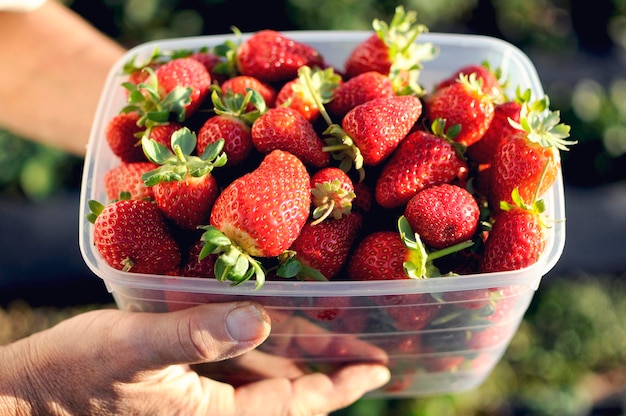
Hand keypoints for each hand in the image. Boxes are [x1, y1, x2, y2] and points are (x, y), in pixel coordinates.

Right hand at [0, 303, 389, 414]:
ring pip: (264, 377)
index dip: (339, 385)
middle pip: (288, 392)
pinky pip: (233, 367)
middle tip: (367, 346)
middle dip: (328, 371)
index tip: (379, 368)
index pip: (295, 404)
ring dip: (296, 356)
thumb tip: (258, 320)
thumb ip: (195, 337)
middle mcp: (215, 412)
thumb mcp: (134, 350)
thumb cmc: (74, 374)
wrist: (28, 395)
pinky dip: (258, 348)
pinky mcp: (183, 381)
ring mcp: (200, 398)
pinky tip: (265, 325)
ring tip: (328, 331)